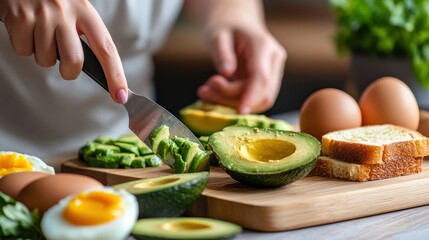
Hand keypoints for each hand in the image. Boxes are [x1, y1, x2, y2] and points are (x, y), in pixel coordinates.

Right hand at [0, 0, 127, 103]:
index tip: (120, 95)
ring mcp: (43, 15)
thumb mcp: (74, 8)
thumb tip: (100, 68)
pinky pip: (24, 51)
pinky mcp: (21, 18)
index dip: (115, 75)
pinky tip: (25, 28)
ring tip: (39, 33)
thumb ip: (84, 33)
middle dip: (69, 72)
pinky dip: (24, 46)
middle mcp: (66, 11)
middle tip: (64, 63)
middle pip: (75, 61)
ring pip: (46, 60)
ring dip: (43, 54)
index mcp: (85, 11)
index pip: (106, 49)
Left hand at [197, 25, 285, 113]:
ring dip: (231, 102)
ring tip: (206, 90)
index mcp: (263, 46)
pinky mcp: (267, 81)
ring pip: (259, 100)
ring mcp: (273, 71)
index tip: (241, 111)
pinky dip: (233, 100)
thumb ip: (222, 52)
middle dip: (233, 99)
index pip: (262, 78)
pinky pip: (254, 98)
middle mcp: (274, 59)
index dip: (252, 97)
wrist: (235, 22)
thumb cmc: (225, 26)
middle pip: (262, 93)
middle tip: (204, 90)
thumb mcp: (217, 35)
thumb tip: (227, 72)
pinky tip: (214, 92)